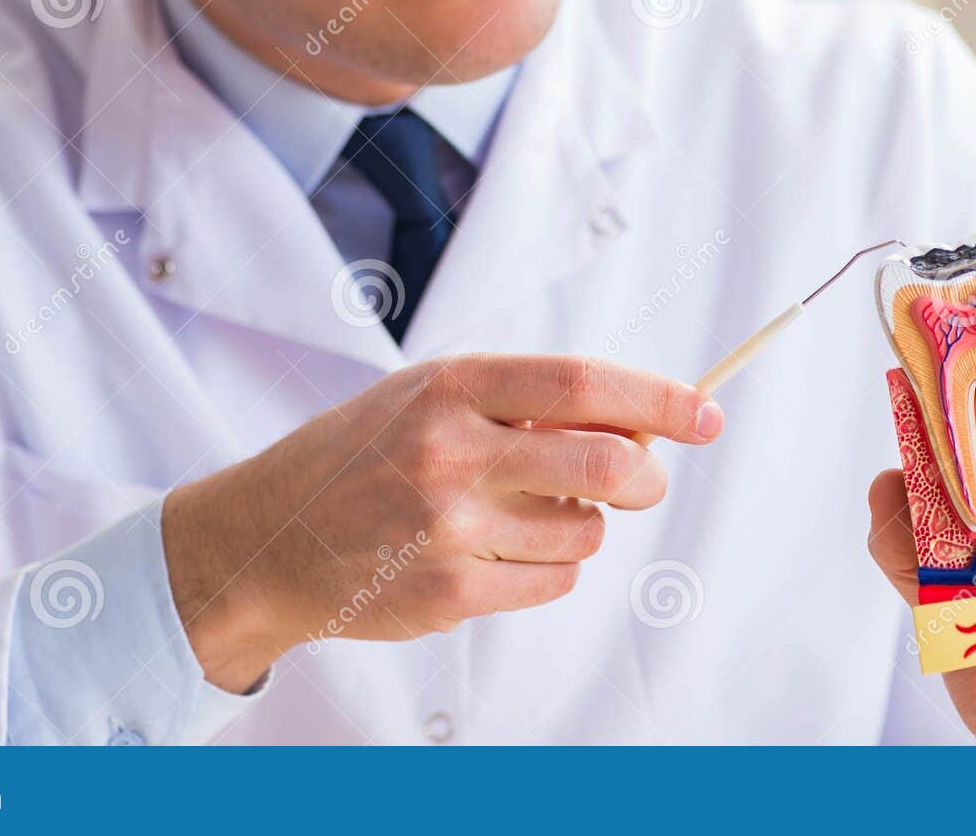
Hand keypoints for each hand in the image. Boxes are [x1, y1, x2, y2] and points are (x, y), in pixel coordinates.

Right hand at [162, 354, 722, 690]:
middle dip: (646, 474)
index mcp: (451, 386)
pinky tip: (492, 550)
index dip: (659, 397)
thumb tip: (639, 420)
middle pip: (607, 463)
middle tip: (639, 477)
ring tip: (519, 512)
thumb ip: (524, 402)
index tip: (705, 412)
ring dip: (579, 524)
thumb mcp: (430, 395)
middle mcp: (451, 451)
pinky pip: (551, 582)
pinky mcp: (449, 592)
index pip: (583, 382)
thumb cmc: (362, 455)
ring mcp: (448, 527)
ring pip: (584, 532)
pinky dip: (546, 568)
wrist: (270, 537)